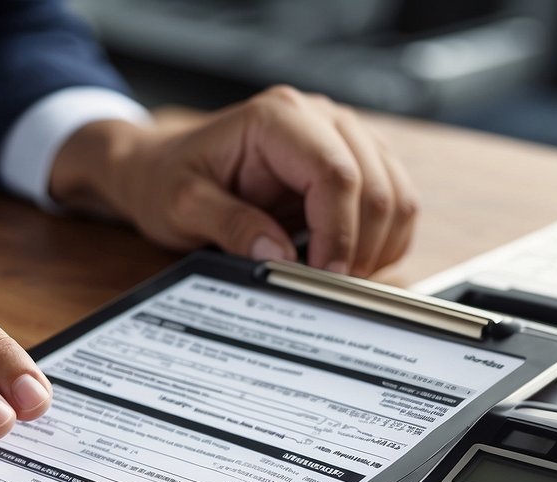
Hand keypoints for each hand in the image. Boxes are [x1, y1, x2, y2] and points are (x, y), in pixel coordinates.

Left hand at [50, 85, 417, 275]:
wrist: (160, 167)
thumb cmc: (167, 179)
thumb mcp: (181, 206)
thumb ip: (229, 226)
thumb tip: (277, 256)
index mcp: (277, 118)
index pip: (335, 174)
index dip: (339, 233)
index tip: (324, 276)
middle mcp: (319, 118)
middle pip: (376, 185)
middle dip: (362, 246)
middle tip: (331, 288)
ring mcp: (342, 138)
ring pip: (396, 194)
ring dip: (378, 246)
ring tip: (338, 279)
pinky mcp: (353, 164)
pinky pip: (392, 204)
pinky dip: (381, 242)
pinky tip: (349, 263)